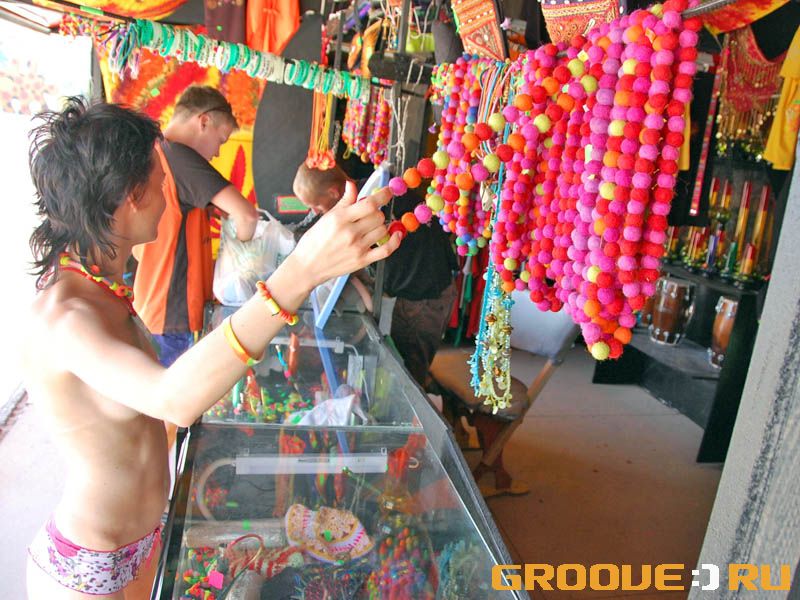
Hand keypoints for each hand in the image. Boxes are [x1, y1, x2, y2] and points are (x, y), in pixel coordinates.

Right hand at [286, 187, 401, 289]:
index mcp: (340, 218)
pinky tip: (396, 235)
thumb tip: (352, 185)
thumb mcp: (327, 217)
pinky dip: (395, 241)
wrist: (308, 266)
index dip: (383, 195)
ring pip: (383, 230)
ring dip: (381, 226)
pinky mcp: (362, 261)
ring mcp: (357, 248)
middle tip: (370, 215)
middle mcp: (350, 232)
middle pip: (378, 216)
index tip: (389, 191)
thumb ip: (344, 201)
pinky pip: (386, 250)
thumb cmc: (315, 241)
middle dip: (377, 212)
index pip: (369, 203)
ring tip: (372, 227)